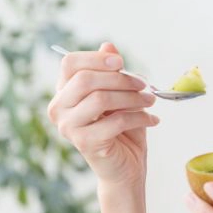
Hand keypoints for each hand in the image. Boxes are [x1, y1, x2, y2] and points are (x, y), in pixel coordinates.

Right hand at [46, 41, 158, 187]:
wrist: (126, 166)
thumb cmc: (122, 127)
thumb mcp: (120, 94)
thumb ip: (111, 71)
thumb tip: (108, 45)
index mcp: (64, 91)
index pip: (70, 63)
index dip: (96, 58)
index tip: (121, 63)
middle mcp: (59, 108)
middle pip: (85, 79)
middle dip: (121, 78)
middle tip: (144, 84)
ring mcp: (68, 127)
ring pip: (100, 99)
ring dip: (133, 97)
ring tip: (151, 100)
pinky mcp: (84, 143)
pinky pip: (115, 121)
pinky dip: (140, 117)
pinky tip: (152, 119)